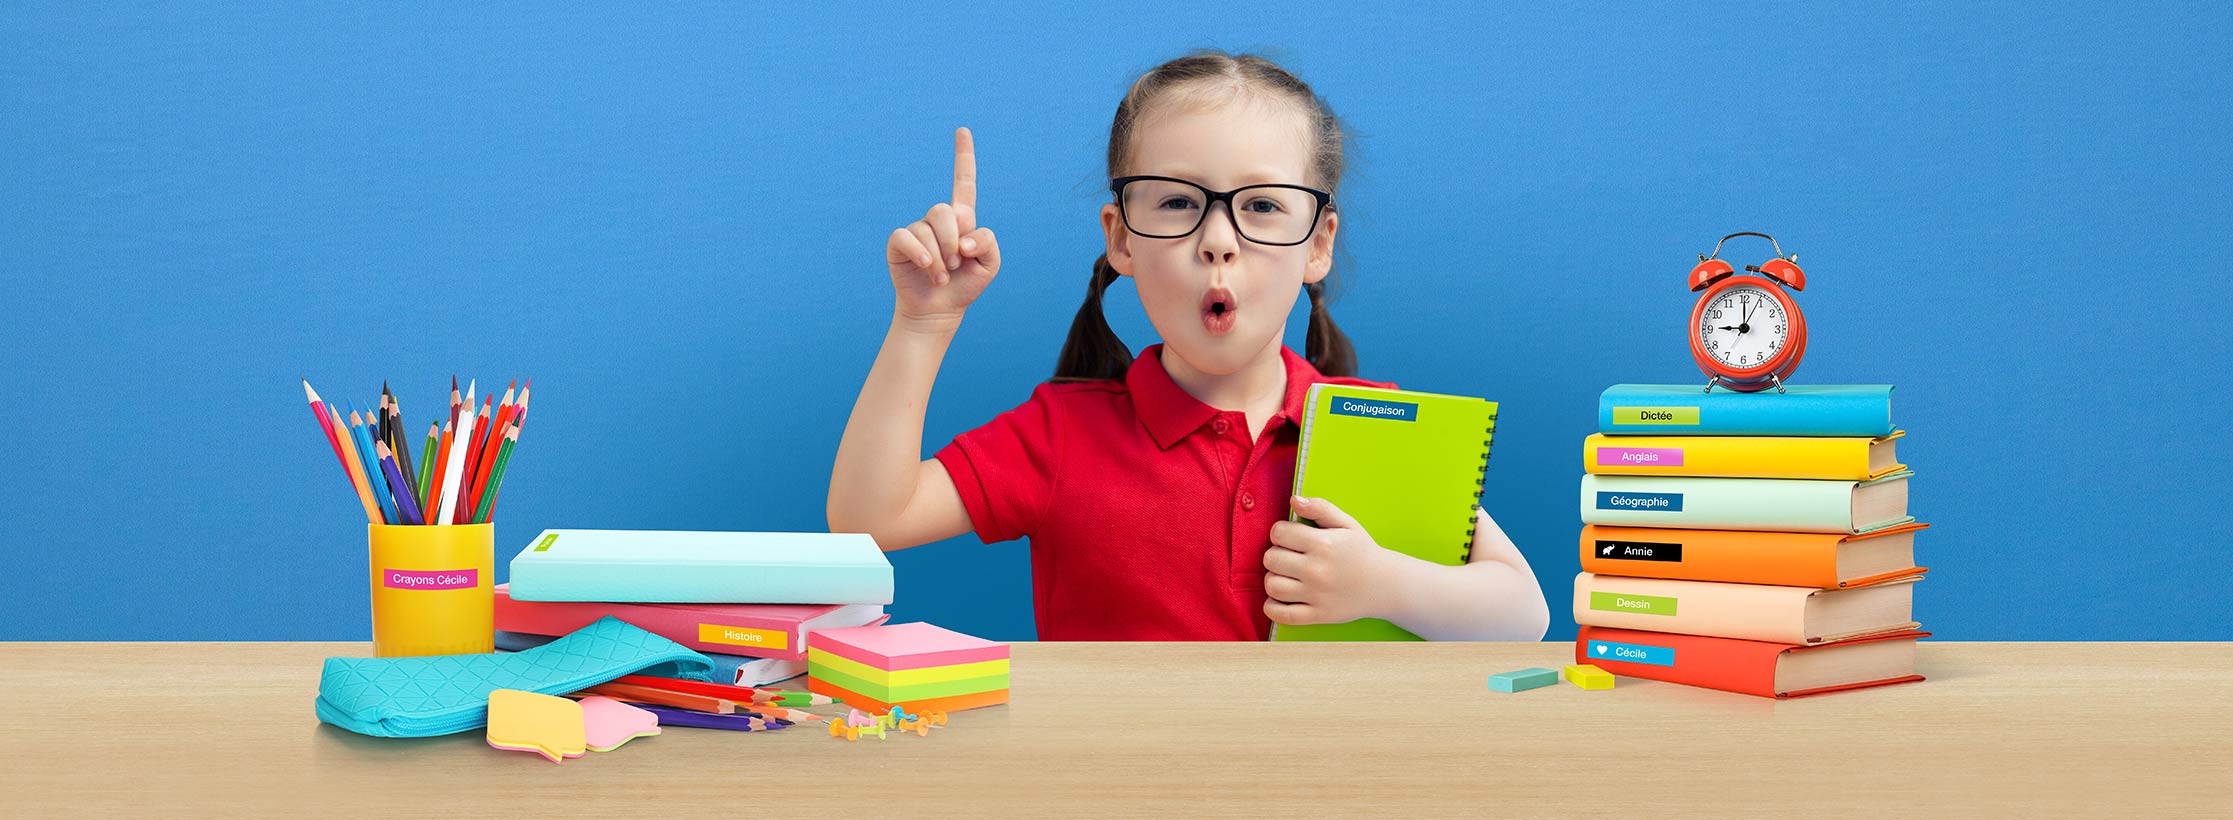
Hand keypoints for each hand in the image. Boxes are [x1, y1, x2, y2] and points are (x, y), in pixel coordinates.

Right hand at [887, 127, 1000, 330]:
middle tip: (956, 263)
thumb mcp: (990, 264)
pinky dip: (921, 253)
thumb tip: (963, 237)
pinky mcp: (898, 242)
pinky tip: (926, 268)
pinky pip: (908, 237)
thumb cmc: (965, 285)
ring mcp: (916, 229)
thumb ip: (988, 242)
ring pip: (929, 228)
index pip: (963, 182)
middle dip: (954, 240)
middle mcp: (937, 219)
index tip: (963, 130)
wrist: (939, 310)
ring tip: (942, 274)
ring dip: (940, 256)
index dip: (963, 156)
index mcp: (962, 220)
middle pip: (946, 210)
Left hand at [1262, 496, 1405, 625]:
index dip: (1281, 532)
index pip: (1278, 533)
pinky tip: (1280, 597)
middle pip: (1271, 558)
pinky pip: (1281, 614)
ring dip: (1274, 578)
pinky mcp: (1317, 615)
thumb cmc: (1361, 551)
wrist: (1385, 585)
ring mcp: (1316, 595)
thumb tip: (1294, 500)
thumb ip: (1320, 508)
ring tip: (1287, 575)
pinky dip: (1272, 607)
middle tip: (1290, 556)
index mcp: (1324, 544)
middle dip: (1277, 554)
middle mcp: (1317, 570)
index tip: (1291, 537)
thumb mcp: (1346, 524)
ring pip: (1271, 585)